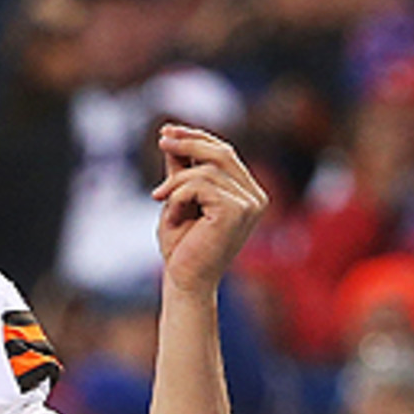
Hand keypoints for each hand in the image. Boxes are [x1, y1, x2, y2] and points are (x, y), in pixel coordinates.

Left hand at [151, 125, 267, 295]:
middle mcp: (255, 196)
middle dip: (188, 143)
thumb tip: (172, 137)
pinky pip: (200, 185)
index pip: (225, 154)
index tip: (168, 131)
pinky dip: (178, 196)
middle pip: (222, 152)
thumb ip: (181, 172)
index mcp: (247, 193)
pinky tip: (170, 215)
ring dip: (176, 182)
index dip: (197, 138)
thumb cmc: (182, 248)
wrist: (185, 283)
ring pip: (207, 170)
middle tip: (161, 140)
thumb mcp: (178, 201)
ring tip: (159, 199)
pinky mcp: (236, 211)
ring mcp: (250, 203)